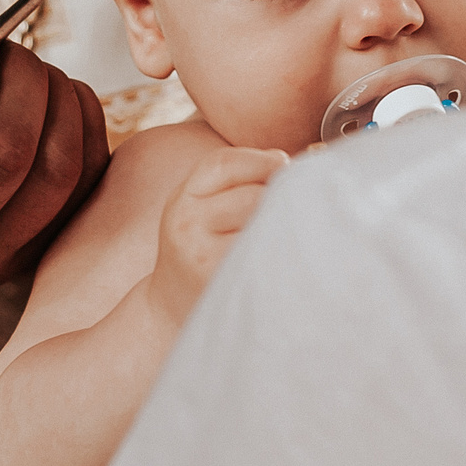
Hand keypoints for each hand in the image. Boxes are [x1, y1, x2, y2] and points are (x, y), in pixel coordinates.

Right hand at [147, 147, 289, 328]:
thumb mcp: (201, 207)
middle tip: (294, 206)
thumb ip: (235, 181)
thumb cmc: (201, 247)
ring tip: (289, 233)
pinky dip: (280, 251)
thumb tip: (286, 164)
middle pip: (252, 195)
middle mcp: (187, 223)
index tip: (285, 164)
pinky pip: (263, 255)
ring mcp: (202, 255)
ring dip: (284, 225)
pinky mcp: (220, 280)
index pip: (224, 164)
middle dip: (279, 197)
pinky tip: (281, 255)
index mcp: (183, 198)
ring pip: (261, 225)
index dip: (261, 160)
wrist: (170, 305)